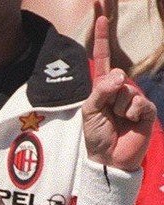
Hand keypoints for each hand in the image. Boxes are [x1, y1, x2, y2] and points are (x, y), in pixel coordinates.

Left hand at [82, 3, 154, 171]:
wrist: (110, 158)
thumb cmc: (97, 135)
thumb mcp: (90, 112)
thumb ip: (100, 91)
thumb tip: (118, 75)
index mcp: (103, 87)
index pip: (102, 57)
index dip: (101, 37)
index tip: (100, 13)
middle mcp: (119, 88)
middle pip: (116, 76)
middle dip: (109, 95)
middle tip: (108, 114)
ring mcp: (134, 96)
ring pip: (127, 90)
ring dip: (120, 108)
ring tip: (118, 121)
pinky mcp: (145, 108)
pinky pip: (138, 102)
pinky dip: (133, 113)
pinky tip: (131, 123)